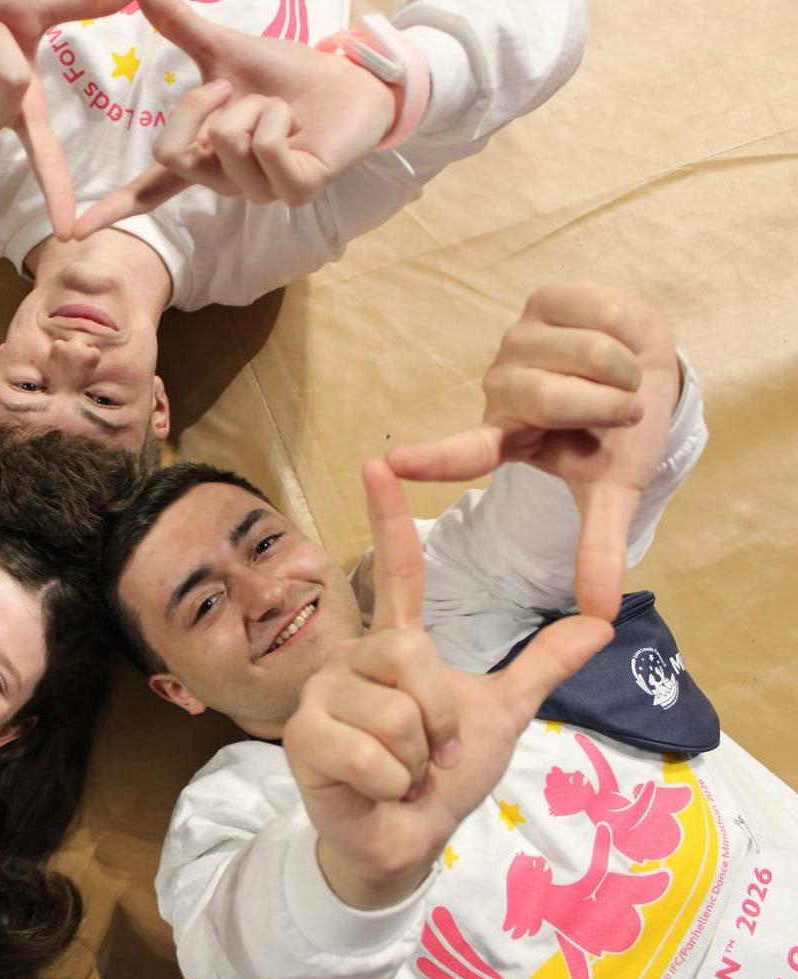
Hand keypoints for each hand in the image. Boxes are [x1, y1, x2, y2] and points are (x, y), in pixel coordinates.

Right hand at [73, 0, 394, 237]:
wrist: (350, 80)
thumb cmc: (289, 75)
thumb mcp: (224, 52)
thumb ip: (182, 28)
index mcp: (203, 158)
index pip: (150, 189)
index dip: (112, 208)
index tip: (73, 230)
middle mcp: (225, 183)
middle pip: (174, 154)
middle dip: (200, 105)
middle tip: (235, 91)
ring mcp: (260, 193)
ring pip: (224, 147)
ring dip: (252, 109)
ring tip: (277, 109)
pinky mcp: (295, 193)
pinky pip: (264, 152)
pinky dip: (276, 119)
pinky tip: (294, 122)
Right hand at [283, 460, 611, 909]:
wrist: (405, 839)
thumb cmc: (441, 775)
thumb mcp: (500, 714)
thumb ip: (542, 665)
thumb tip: (602, 620)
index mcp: (394, 646)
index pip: (395, 572)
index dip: (388, 518)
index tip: (377, 464)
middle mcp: (351, 659)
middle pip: (412, 655)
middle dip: (439, 718)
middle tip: (428, 752)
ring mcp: (321, 695)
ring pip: (396, 711)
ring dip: (415, 761)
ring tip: (398, 774)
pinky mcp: (303, 737)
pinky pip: (371, 752)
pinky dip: (391, 784)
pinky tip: (375, 790)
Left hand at [386, 283, 682, 619]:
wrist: (653, 365)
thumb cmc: (622, 431)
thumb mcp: (612, 488)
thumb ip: (597, 546)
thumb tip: (601, 618)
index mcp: (507, 438)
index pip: (463, 454)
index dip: (430, 460)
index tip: (386, 465)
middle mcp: (500, 391)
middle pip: (549, 398)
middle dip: (604, 404)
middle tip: (622, 408)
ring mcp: (516, 344)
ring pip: (579, 357)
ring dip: (621, 371)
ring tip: (622, 377)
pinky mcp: (541, 300)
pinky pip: (594, 317)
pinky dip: (624, 332)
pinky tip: (617, 338)